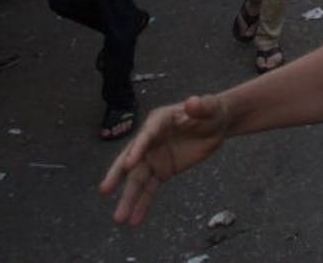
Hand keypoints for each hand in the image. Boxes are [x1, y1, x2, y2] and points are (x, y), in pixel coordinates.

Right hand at [100, 94, 231, 225]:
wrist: (217, 124)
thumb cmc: (211, 111)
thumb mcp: (210, 107)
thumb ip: (202, 106)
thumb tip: (191, 102)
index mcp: (159, 122)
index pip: (146, 136)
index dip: (138, 149)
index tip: (129, 164)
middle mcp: (150, 141)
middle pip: (132, 159)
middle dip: (118, 175)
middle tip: (104, 189)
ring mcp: (155, 157)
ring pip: (138, 180)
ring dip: (129, 198)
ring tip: (119, 218)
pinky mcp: (163, 171)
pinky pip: (150, 189)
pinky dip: (143, 204)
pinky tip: (134, 219)